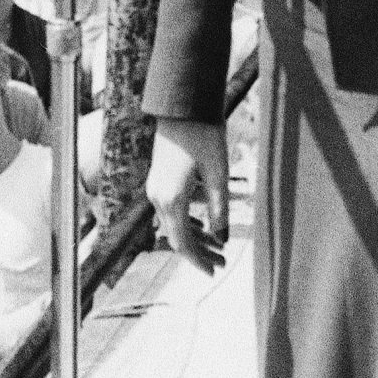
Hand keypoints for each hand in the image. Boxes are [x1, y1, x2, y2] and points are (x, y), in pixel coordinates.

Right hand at [146, 117, 228, 273]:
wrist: (182, 105)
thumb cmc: (204, 136)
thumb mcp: (218, 174)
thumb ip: (219, 209)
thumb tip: (222, 237)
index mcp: (172, 199)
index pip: (182, 243)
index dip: (198, 261)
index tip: (213, 272)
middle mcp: (158, 196)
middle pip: (177, 235)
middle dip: (199, 251)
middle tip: (221, 261)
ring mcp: (155, 187)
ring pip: (173, 222)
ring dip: (194, 235)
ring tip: (217, 244)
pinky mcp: (158, 178)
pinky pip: (170, 208)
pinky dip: (186, 220)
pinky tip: (203, 224)